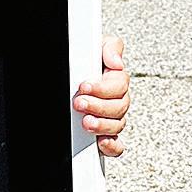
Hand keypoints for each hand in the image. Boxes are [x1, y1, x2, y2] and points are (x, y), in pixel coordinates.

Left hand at [74, 36, 129, 158]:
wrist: (72, 72)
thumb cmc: (86, 59)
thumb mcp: (97, 45)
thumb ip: (110, 47)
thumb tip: (116, 63)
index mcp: (116, 80)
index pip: (119, 86)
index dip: (102, 88)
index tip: (84, 86)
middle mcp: (116, 99)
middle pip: (119, 107)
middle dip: (98, 106)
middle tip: (80, 103)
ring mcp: (110, 118)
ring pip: (117, 125)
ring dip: (102, 125)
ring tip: (86, 122)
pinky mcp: (104, 133)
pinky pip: (116, 145)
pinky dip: (111, 146)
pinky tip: (101, 143)